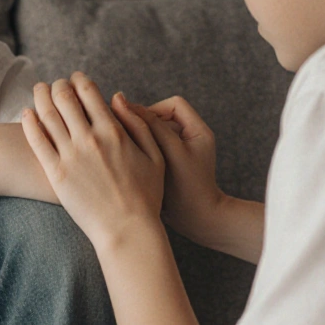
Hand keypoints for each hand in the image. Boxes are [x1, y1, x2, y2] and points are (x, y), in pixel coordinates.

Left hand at [20, 73, 164, 246]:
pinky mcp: (57, 174)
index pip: (89, 93)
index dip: (80, 80)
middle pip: (65, 99)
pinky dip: (29, 123)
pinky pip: (37, 142)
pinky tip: (26, 114)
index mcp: (113, 131)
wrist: (127, 230)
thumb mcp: (155, 155)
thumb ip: (138, 122)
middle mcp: (90, 139)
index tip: (75, 78)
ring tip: (38, 90)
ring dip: (40, 97)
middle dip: (58, 85)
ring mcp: (71, 156)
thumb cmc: (146, 195)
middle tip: (54, 83)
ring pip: (48, 115)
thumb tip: (118, 96)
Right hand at [131, 96, 224, 241]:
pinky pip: (153, 147)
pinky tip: (133, 163)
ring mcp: (180, 150)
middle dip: (145, 126)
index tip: (140, 127)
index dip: (154, 110)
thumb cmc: (189, 188)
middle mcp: (190, 137)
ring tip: (131, 153)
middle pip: (162, 117)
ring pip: (154, 132)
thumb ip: (152, 126)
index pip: (173, 104)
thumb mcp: (171, 152)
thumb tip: (126, 104)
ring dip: (142, 139)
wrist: (197, 220)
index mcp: (198, 130)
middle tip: (130, 139)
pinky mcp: (170, 163)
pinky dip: (142, 151)